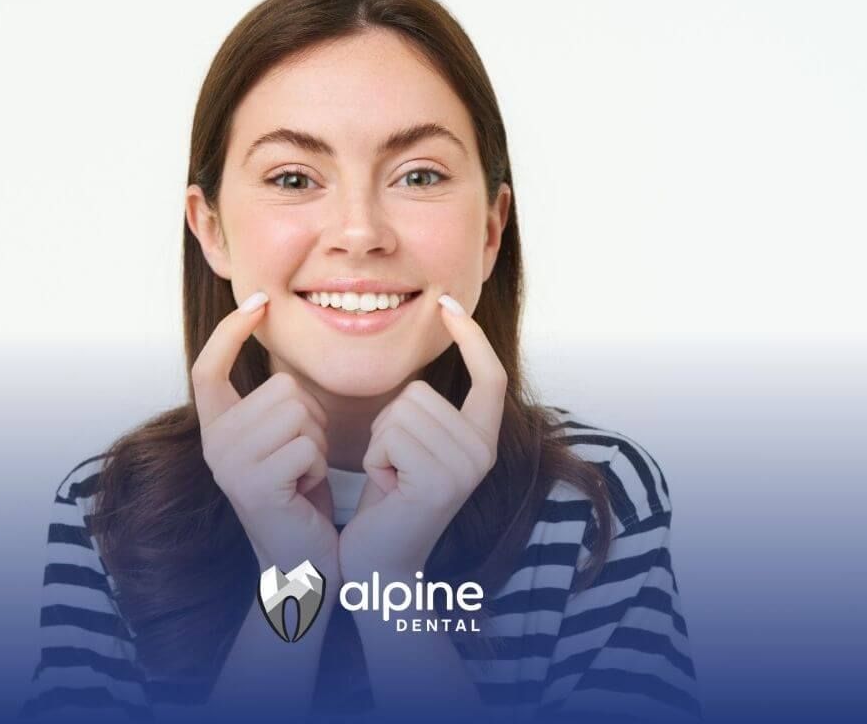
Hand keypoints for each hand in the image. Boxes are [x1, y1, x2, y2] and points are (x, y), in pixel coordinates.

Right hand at [192, 291, 337, 576]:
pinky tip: (305, 491)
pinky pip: (306, 446)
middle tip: (302, 459)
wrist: (305, 560)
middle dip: (310, 419)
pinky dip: (319, 467)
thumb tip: (279, 337)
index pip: (208, 367)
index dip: (230, 331)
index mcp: (216, 428)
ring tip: (303, 475)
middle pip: (280, 388)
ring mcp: (228, 465)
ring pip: (298, 413)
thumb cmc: (300, 493)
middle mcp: (213, 444)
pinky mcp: (252, 486)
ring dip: (317, 443)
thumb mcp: (282, 437)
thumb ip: (275, 401)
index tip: (259, 301)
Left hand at [339, 294, 507, 580]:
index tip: (446, 302)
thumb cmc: (388, 500)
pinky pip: (391, 437)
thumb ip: (424, 410)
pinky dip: (375, 459)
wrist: (378, 563)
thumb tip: (420, 356)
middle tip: (395, 468)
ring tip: (392, 479)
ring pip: (401, 411)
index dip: (471, 337)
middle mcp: (483, 451)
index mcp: (481, 439)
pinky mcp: (440, 482)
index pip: (490, 377)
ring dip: (380, 443)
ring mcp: (465, 468)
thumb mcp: (411, 444)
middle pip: (420, 392)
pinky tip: (387, 490)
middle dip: (389, 424)